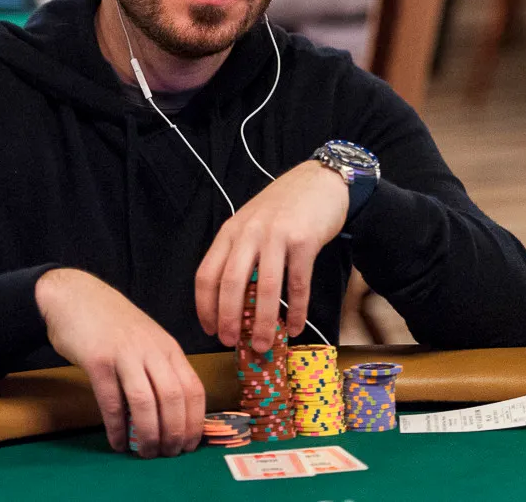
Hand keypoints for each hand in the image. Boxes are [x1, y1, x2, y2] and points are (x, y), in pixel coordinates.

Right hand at [35, 269, 204, 458]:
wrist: (75, 295)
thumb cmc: (113, 323)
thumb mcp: (147, 340)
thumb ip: (161, 368)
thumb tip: (174, 414)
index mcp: (169, 348)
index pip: (193, 389)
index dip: (194, 421)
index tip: (190, 445)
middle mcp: (152, 350)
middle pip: (173, 398)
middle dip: (174, 433)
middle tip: (168, 455)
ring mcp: (125, 354)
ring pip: (145, 402)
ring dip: (149, 434)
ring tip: (146, 454)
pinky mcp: (98, 360)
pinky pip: (112, 401)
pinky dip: (117, 427)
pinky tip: (117, 442)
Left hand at [195, 160, 347, 352]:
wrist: (320, 181)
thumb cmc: (284, 208)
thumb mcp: (252, 225)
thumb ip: (241, 256)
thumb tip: (235, 304)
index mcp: (230, 232)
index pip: (207, 274)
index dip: (205, 306)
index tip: (210, 329)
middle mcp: (249, 233)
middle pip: (230, 284)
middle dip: (229, 319)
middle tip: (231, 343)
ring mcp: (276, 236)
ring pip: (265, 288)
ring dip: (264, 323)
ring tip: (264, 345)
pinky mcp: (304, 241)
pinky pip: (298, 284)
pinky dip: (297, 310)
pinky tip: (297, 327)